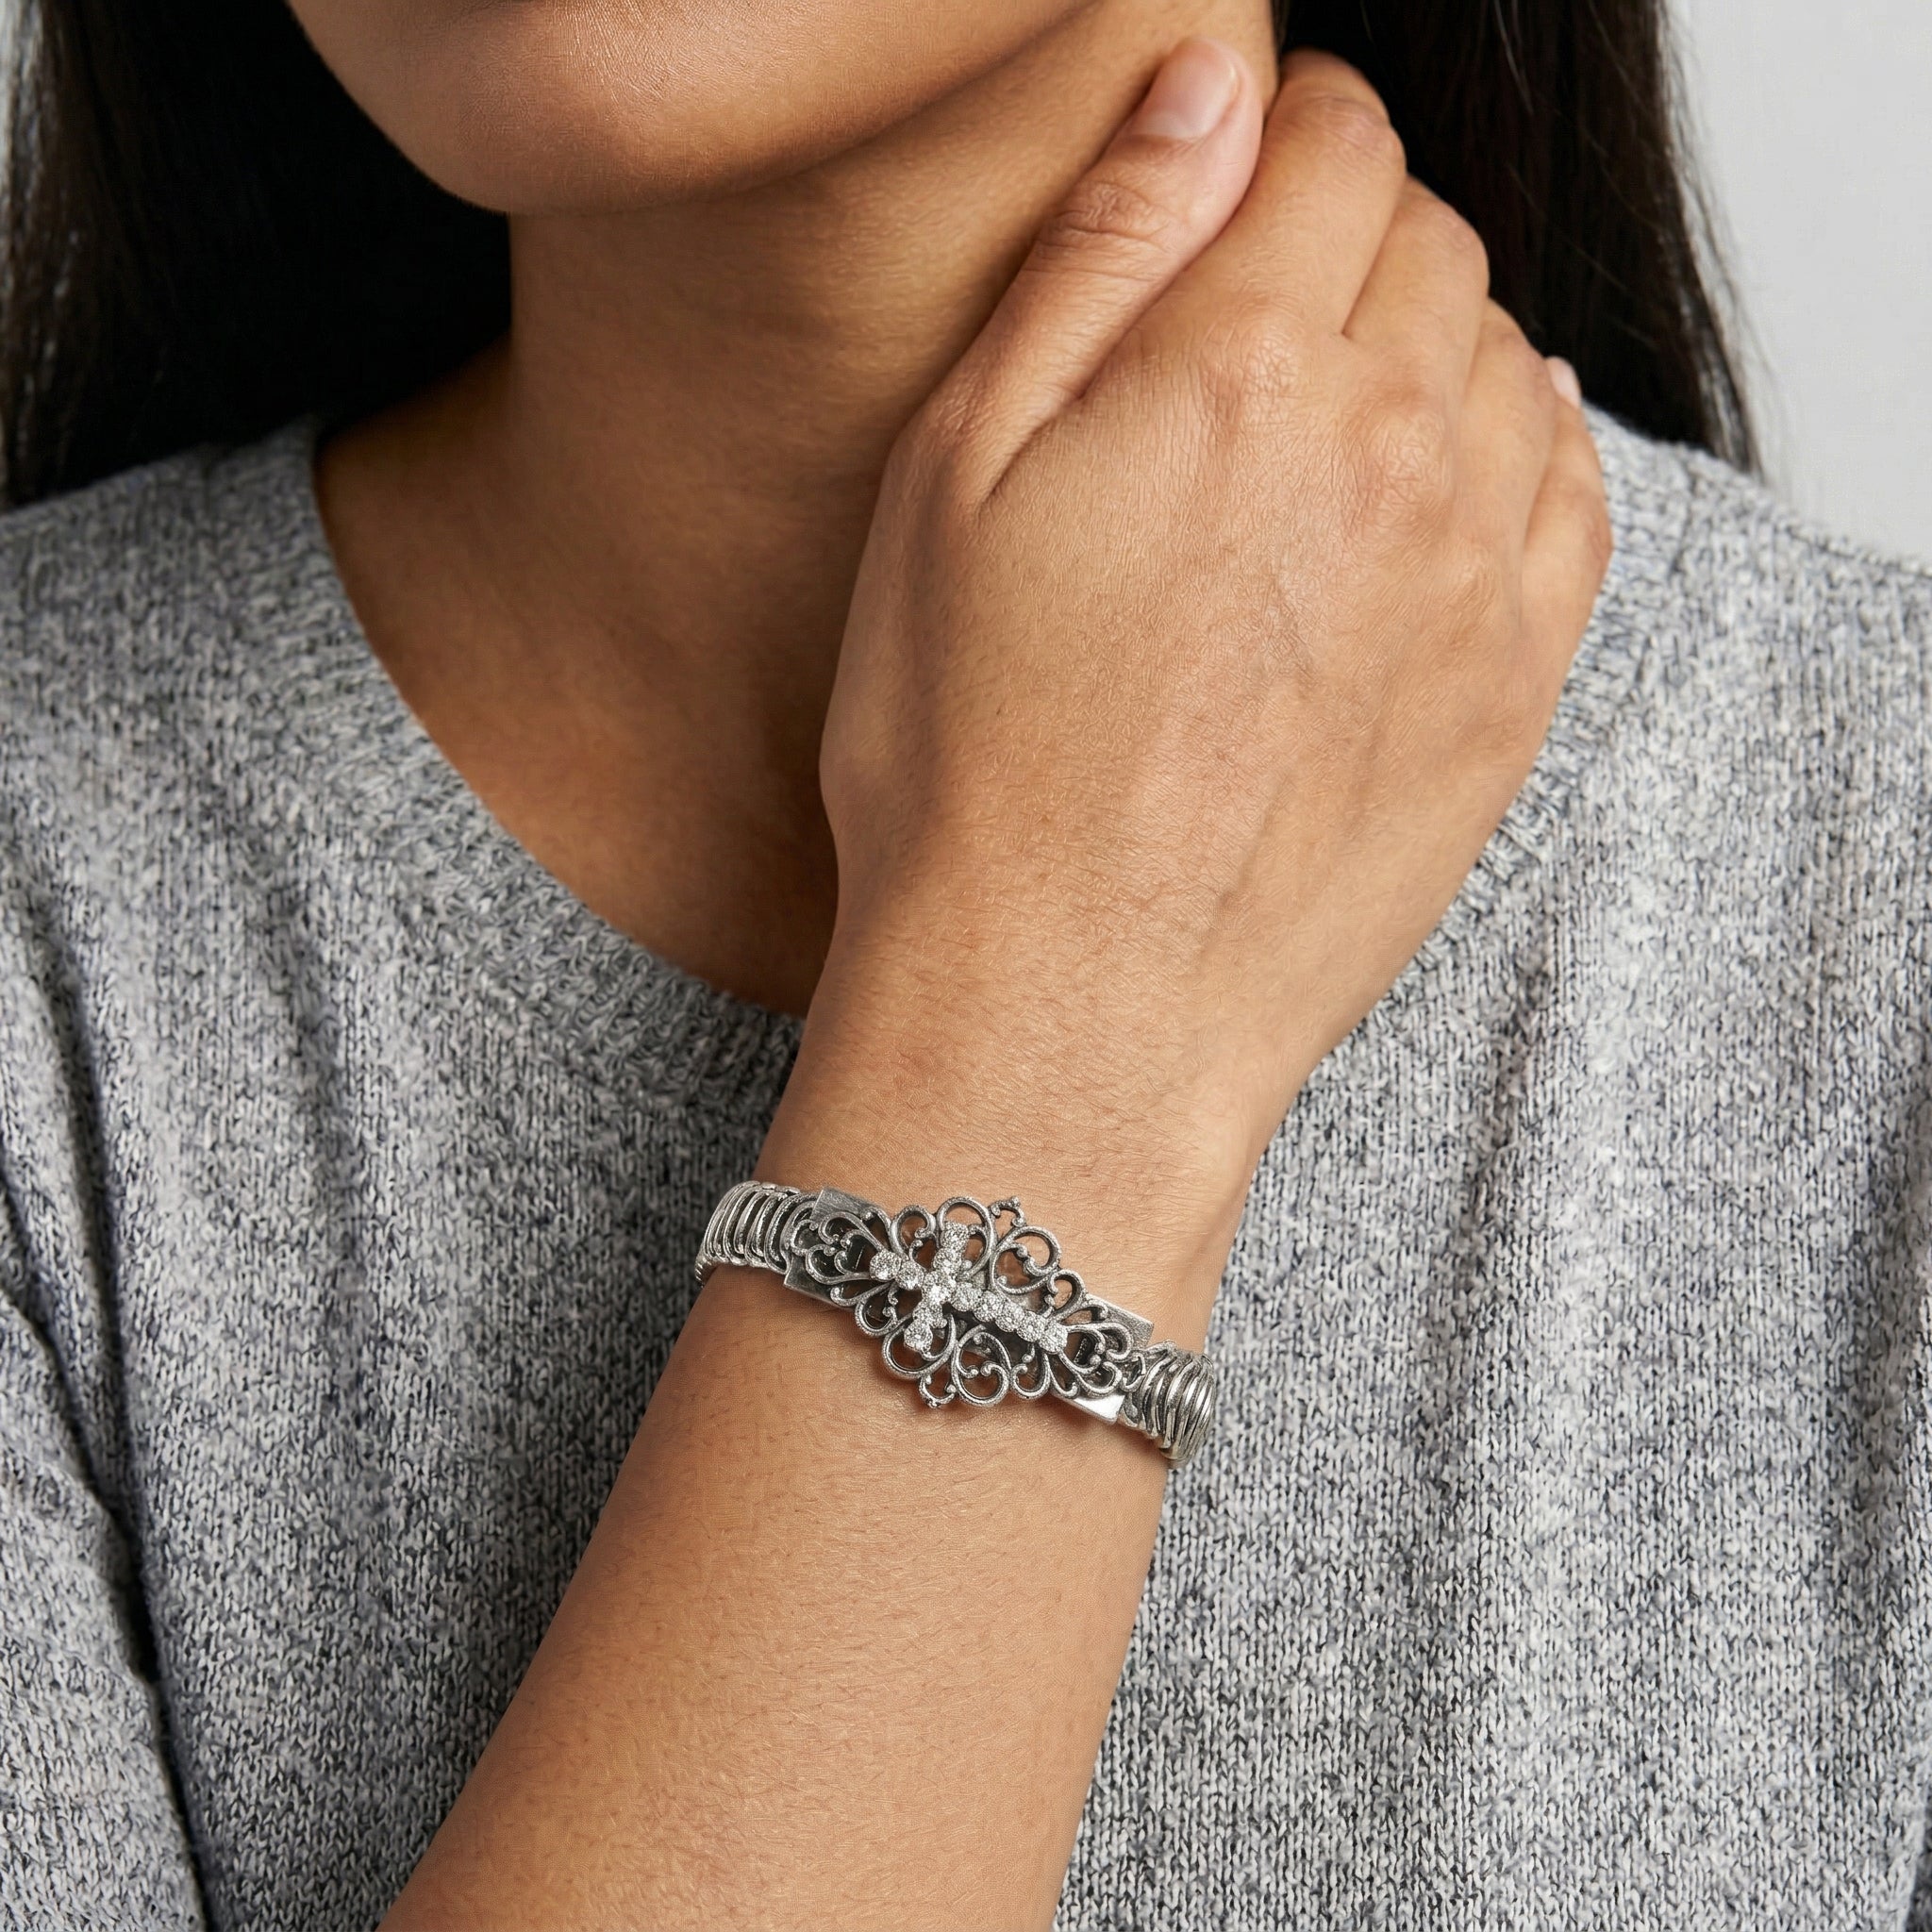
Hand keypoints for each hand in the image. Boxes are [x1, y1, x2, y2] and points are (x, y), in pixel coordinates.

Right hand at [770, 40, 1610, 1318]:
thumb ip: (1099, 259)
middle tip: (1268, 309)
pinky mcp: (1511, 692)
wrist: (1070, 1011)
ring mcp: (1473, 578)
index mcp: (1241, 369)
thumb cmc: (970, 768)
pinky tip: (1439, 488)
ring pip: (1506, 363)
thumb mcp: (956, 479)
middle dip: (1354, 240)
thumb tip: (1207, 90)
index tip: (1257, 162)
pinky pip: (1570, 501)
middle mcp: (1391, 449)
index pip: (1338, 148)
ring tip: (1332, 418)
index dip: (1294, 128)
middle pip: (1431, 248)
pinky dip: (1517, 453)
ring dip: (1432, 348)